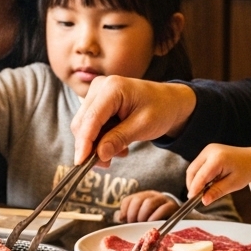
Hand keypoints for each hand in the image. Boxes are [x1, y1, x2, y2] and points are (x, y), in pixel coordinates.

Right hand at [71, 76, 196, 164]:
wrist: (169, 101)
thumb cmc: (161, 109)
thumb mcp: (143, 126)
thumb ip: (119, 139)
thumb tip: (99, 155)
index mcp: (112, 88)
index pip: (91, 118)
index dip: (84, 142)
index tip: (81, 163)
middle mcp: (100, 86)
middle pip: (82, 123)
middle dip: (90, 146)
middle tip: (108, 163)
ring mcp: (96, 93)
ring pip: (84, 126)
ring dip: (97, 144)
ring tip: (120, 151)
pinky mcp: (97, 102)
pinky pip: (90, 125)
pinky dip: (100, 139)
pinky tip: (117, 144)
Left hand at [117, 191, 178, 222]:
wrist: (177, 217)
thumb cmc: (155, 220)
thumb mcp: (142, 218)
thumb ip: (131, 217)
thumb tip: (119, 218)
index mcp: (141, 197)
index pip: (128, 200)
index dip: (124, 211)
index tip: (125, 221)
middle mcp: (151, 195)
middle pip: (138, 200)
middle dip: (133, 214)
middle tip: (134, 224)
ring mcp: (162, 199)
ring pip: (149, 203)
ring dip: (143, 216)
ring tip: (143, 224)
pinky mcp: (173, 206)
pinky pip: (162, 209)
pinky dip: (155, 217)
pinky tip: (152, 224)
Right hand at [186, 144, 250, 203]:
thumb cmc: (246, 171)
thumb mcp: (233, 184)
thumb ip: (217, 191)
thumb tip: (204, 200)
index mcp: (218, 158)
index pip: (201, 175)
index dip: (194, 188)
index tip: (191, 199)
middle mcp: (210, 151)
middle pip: (193, 170)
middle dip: (192, 185)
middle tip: (197, 198)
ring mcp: (208, 149)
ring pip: (193, 168)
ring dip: (195, 181)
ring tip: (203, 191)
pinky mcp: (207, 151)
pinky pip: (198, 166)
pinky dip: (199, 176)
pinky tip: (206, 183)